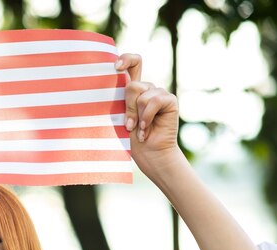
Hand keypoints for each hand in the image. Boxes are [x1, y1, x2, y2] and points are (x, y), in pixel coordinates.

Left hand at [115, 54, 181, 178]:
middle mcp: (147, 89)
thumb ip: (121, 99)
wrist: (149, 154)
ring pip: (141, 94)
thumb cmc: (130, 139)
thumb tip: (118, 82)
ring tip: (139, 130)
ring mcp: (159, 94)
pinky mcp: (170, 100)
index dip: (126, 59)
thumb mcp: (120, 116)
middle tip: (128, 125)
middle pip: (132, 84)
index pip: (133, 63)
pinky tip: (146, 130)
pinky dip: (147, 117)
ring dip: (137, 115)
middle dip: (127, 106)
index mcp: (133, 90)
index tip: (115, 67)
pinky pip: (153, 101)